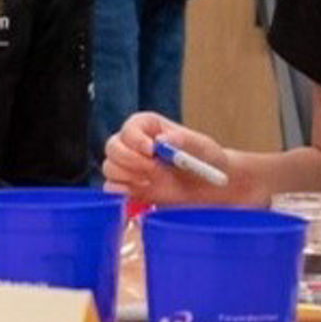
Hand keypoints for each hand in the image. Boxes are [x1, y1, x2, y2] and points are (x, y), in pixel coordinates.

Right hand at [103, 112, 233, 204]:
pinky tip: (142, 193)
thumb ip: (183, 141)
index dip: (135, 139)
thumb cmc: (207, 161)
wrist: (211, 189)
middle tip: (152, 171)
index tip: (151, 150)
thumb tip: (162, 140)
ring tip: (152, 182)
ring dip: (127, 176)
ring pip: (109, 168)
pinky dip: (122, 193)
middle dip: (129, 160)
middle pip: (112, 147)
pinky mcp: (128, 188)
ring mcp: (129, 167)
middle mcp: (134, 145)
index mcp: (149, 128)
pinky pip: (111, 189)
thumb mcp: (201, 147)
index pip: (130, 128)